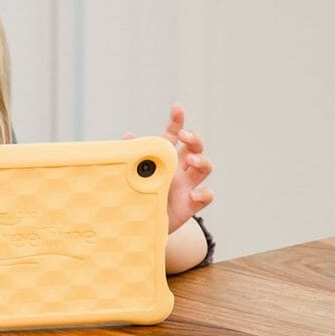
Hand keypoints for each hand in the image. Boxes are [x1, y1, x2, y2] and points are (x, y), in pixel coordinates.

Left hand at [124, 103, 213, 232]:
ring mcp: (187, 186)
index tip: (176, 108)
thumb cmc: (134, 198)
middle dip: (194, 139)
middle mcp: (179, 169)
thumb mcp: (128, 177)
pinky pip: (207, 196)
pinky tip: (194, 194)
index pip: (173, 135)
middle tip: (185, 137)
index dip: (177, 121)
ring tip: (190, 161)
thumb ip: (129, 158)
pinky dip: (204, 193)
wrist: (138, 227)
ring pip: (205, 167)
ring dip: (201, 160)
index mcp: (164, 158)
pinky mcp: (191, 205)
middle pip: (195, 147)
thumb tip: (128, 137)